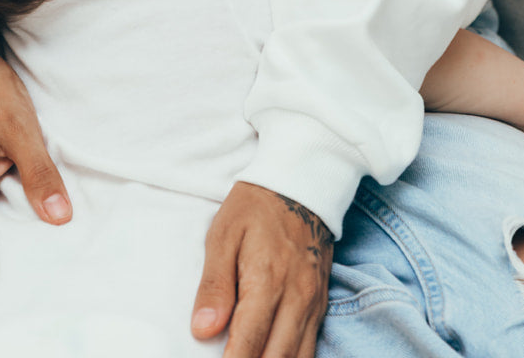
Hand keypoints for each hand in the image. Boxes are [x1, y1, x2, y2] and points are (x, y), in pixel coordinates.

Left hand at [192, 182, 332, 357]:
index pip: (248, 342)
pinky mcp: (320, 304)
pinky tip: (272, 356)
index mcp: (267, 280)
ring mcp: (313, 304)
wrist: (300, 184)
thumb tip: (202, 330)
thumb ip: (214, 285)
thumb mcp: (223, 235)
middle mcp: (296, 298)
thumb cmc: (254, 208)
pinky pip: (310, 348)